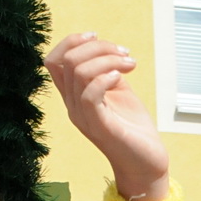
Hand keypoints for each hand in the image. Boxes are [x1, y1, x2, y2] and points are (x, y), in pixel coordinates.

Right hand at [44, 32, 169, 200]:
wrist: (147, 163)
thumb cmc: (133, 128)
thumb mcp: (118, 92)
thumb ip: (107, 71)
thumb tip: (106, 51)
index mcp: (74, 96)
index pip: (53, 60)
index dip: (72, 41)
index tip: (97, 37)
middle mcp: (72, 106)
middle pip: (68, 60)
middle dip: (98, 46)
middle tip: (124, 54)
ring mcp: (83, 117)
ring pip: (78, 72)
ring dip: (107, 58)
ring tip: (129, 64)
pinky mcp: (99, 127)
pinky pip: (89, 94)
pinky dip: (106, 77)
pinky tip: (123, 77)